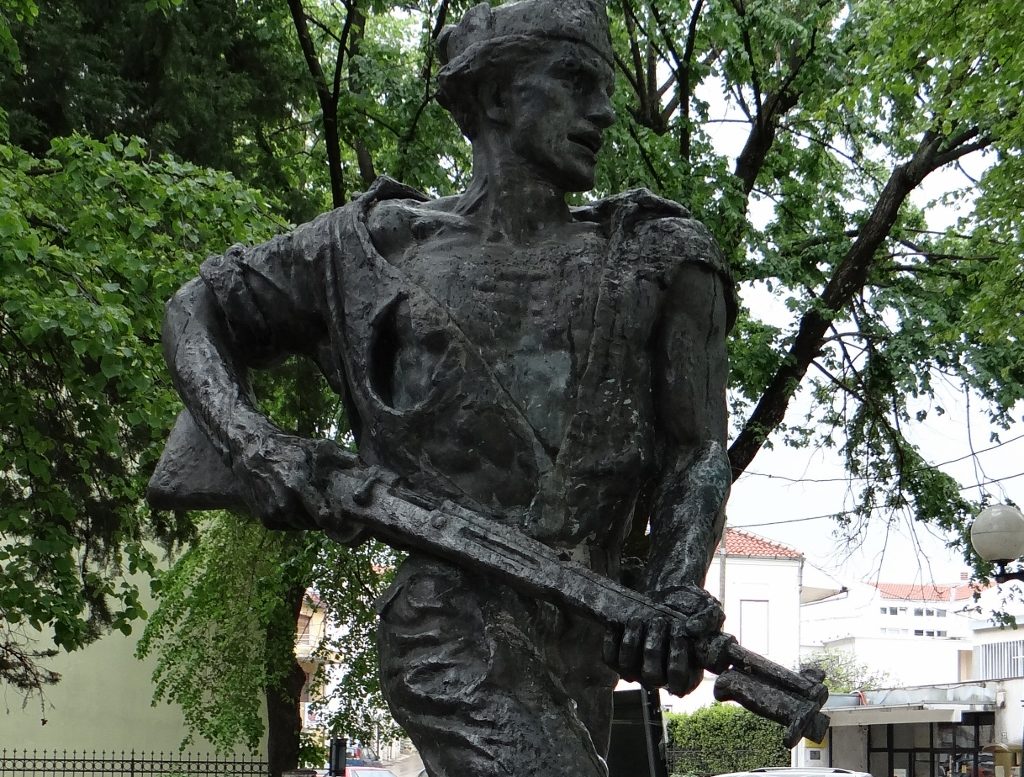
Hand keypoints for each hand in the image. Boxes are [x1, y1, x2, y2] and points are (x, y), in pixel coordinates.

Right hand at [232, 427, 360, 537]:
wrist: (251, 451)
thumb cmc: (289, 449)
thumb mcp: (317, 448)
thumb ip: (343, 459)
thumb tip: (369, 468)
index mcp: (299, 485)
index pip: (323, 516)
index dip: (337, 521)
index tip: (344, 518)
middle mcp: (285, 503)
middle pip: (315, 524)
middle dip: (323, 517)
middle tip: (326, 504)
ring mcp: (273, 513)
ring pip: (302, 526)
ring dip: (308, 518)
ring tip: (309, 501)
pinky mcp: (265, 520)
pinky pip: (288, 527)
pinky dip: (294, 520)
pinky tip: (295, 504)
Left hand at [603, 583, 723, 696]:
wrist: (668, 595)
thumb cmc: (692, 606)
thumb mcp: (709, 609)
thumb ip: (707, 619)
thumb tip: (692, 628)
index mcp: (688, 674)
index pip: (679, 684)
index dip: (678, 661)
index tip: (680, 634)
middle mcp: (662, 678)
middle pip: (652, 676)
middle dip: (653, 648)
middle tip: (659, 621)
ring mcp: (639, 670)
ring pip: (628, 667)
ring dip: (632, 641)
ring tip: (639, 619)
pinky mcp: (620, 658)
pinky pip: (610, 658)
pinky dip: (612, 640)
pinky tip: (620, 624)